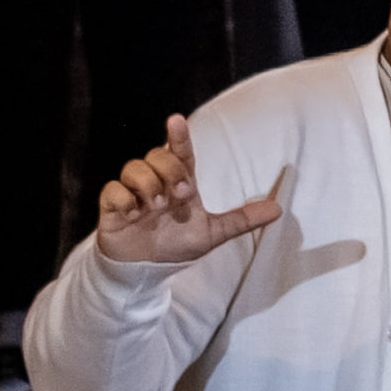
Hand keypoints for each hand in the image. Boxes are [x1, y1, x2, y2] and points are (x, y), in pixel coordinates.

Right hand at [88, 132, 282, 275]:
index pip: (180, 152)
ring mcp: (132, 193)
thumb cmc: (176, 245)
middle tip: (179, 195)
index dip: (179, 136)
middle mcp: (155, 183)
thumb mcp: (212, 234)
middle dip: (170, 171)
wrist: (146, 270)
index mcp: (180, 184)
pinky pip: (111, 190)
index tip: (176, 120)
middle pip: (157, 155)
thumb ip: (242, 220)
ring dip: (148, 184)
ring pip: (133, 167)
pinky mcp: (111, 207)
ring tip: (155, 207)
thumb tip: (279, 210)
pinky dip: (124, 199)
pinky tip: (133, 214)